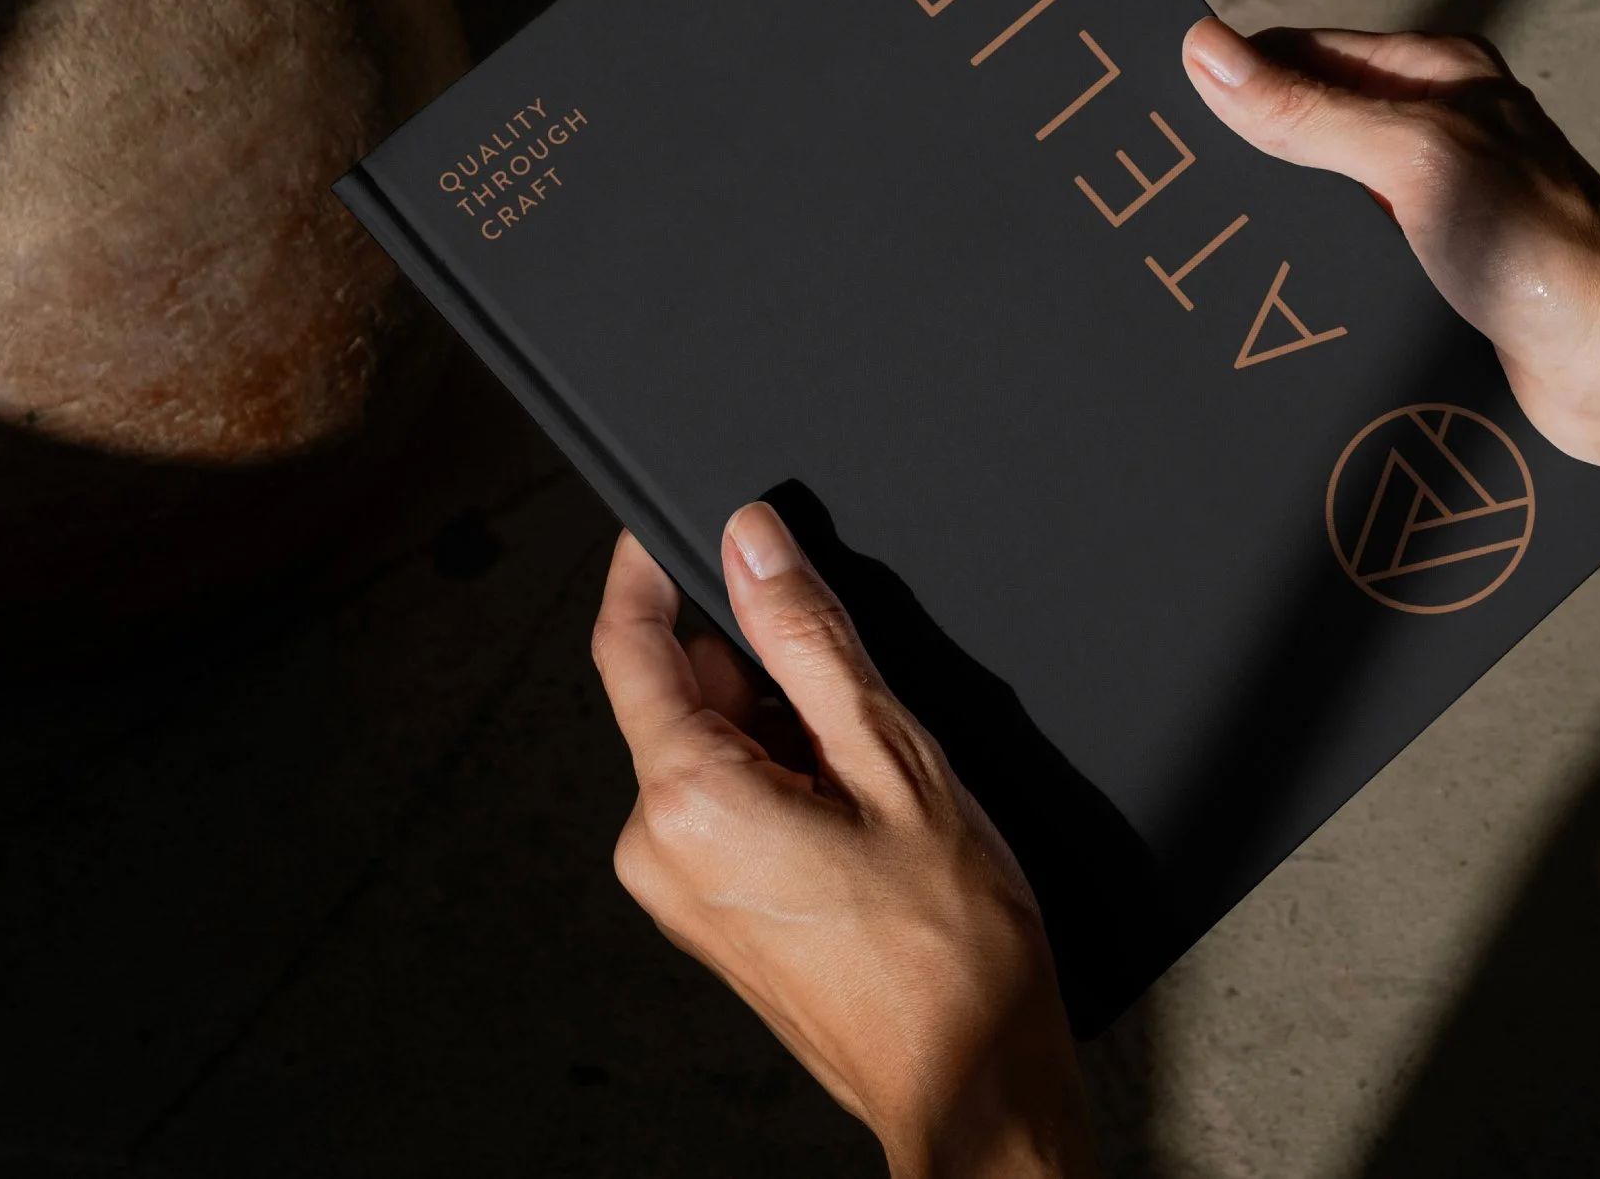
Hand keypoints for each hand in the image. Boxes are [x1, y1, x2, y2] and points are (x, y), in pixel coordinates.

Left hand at [591, 506, 1096, 1178]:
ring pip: (713, 751)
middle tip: (854, 700)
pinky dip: (786, 782)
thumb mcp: (894, 759)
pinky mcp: (712, 916)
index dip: (646, 568)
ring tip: (874, 784)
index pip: (628, 646)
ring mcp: (681, 891)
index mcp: (688, 802)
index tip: (669, 521)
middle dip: (759, 668)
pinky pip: (727, 808)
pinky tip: (861, 819)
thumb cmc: (950, 950)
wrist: (971, 1076)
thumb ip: (809, 639)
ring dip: (784, 732)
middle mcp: (660, 851)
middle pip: (683, 697)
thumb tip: (754, 545)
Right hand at [1182, 17, 1599, 464]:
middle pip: (1307, 129)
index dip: (1232, 78)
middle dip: (1247, 158)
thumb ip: (1306, 112)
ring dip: (1281, 229)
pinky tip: (1274, 305)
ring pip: (1325, 204)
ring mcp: (1437, 207)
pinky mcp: (1439, 277)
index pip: (1299, 55)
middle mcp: (1437, 134)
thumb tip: (1208, 54)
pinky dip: (1314, 279)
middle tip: (1171, 193)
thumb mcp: (1410, 159)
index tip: (1160, 112)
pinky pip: (1351, 265)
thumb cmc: (1549, 249)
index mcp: (1435, 77)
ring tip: (1210, 255)